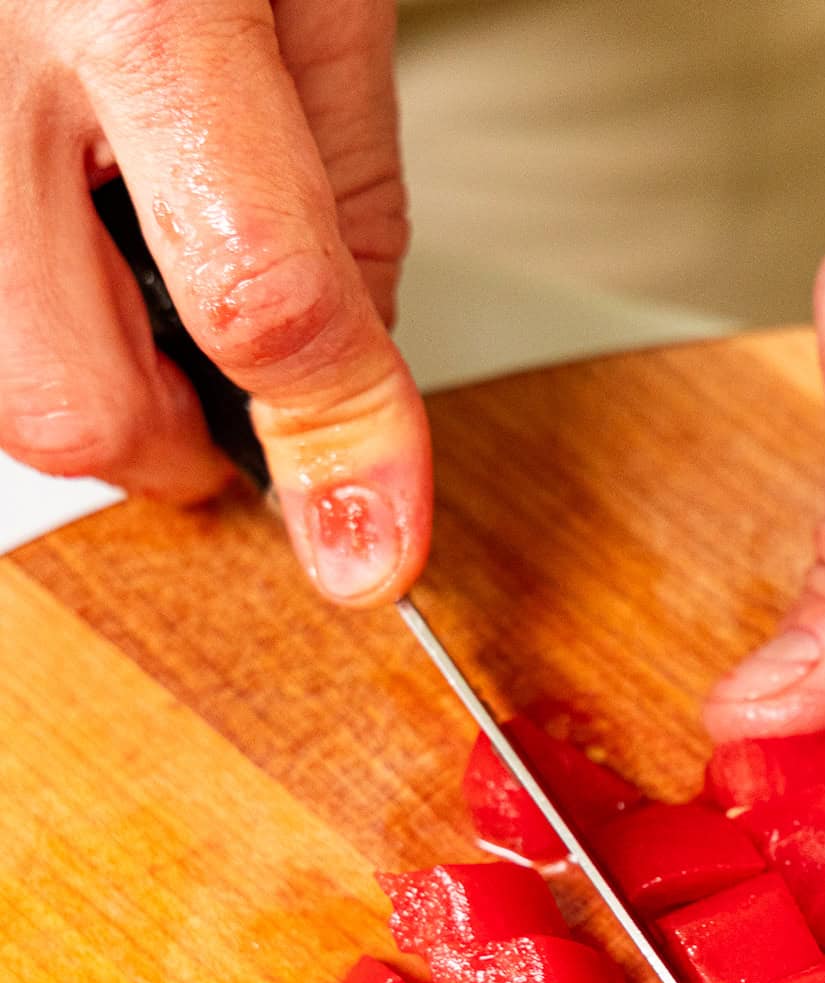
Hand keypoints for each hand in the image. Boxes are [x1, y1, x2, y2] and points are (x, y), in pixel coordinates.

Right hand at [0, 0, 428, 602]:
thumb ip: (344, 185)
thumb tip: (354, 375)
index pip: (263, 295)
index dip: (339, 443)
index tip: (374, 539)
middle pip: (64, 398)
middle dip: (168, 441)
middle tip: (223, 397)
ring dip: (80, 377)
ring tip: (124, 250)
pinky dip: (17, 313)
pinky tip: (55, 216)